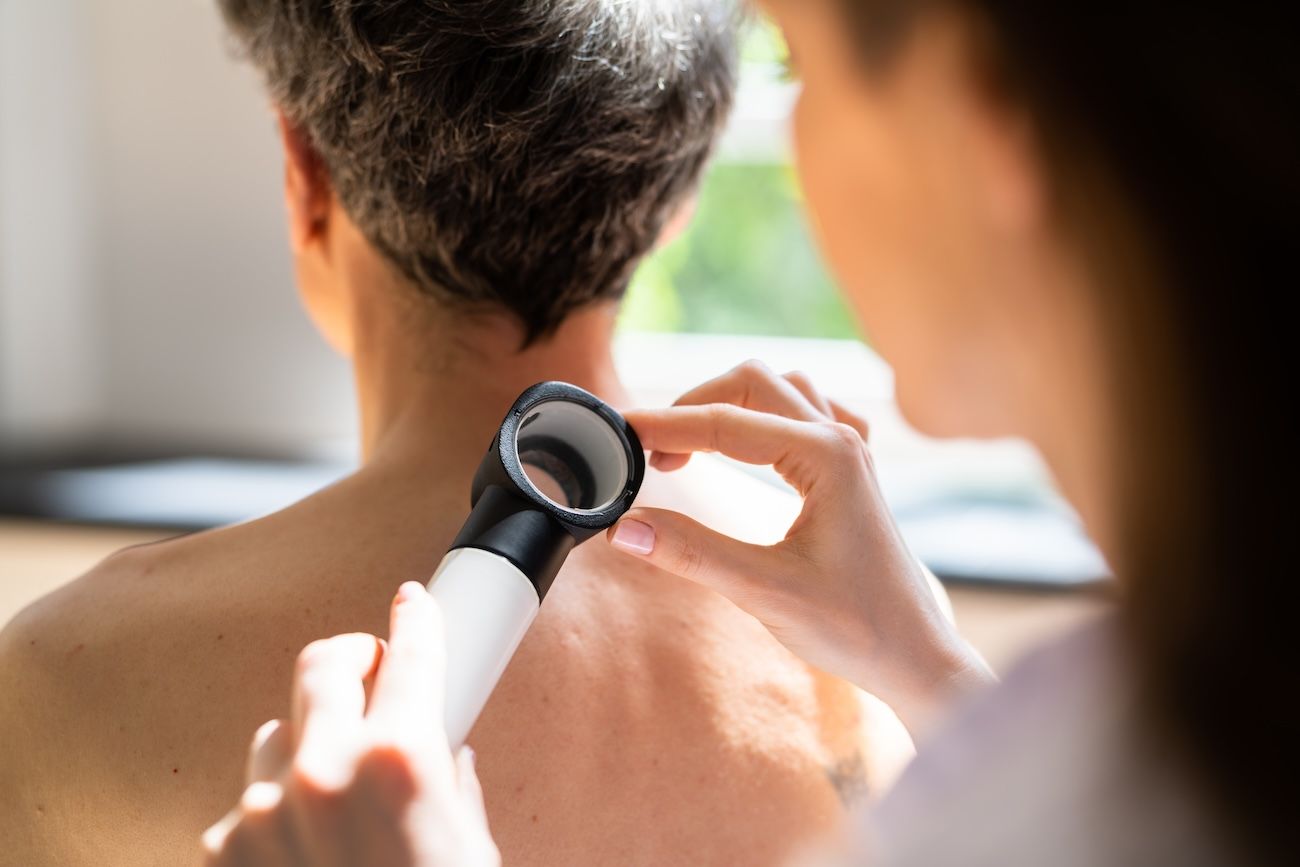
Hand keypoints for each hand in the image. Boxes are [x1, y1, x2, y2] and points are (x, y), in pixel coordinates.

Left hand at [202, 582, 499, 866]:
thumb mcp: (471, 848)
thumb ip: (452, 791)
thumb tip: (448, 766)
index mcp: (398, 761)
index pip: (411, 656)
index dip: (416, 620)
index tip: (412, 603)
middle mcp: (324, 771)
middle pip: (322, 664)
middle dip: (351, 656)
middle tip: (368, 666)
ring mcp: (265, 809)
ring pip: (276, 733)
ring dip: (308, 745)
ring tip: (336, 787)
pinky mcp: (225, 848)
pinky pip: (250, 802)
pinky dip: (278, 814)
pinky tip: (307, 846)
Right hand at [607, 361, 992, 737]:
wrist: (915, 658)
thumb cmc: (857, 627)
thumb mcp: (765, 592)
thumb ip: (692, 553)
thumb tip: (626, 528)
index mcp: (827, 457)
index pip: (726, 424)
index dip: (665, 427)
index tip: (618, 435)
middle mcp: (841, 441)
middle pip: (750, 383)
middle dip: (692, 407)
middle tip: (648, 452)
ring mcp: (850, 452)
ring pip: (778, 389)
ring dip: (727, 405)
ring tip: (686, 449)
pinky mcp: (850, 472)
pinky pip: (808, 412)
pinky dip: (768, 415)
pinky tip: (752, 444)